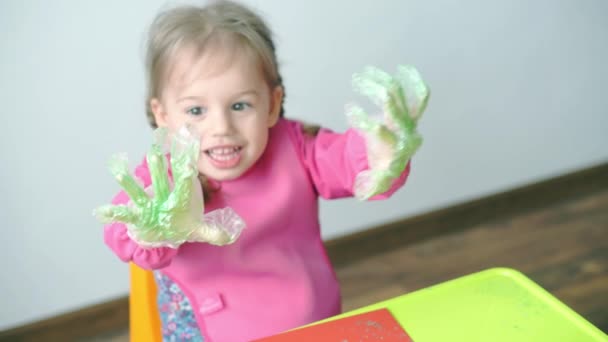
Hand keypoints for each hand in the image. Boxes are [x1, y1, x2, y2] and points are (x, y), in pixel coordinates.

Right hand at [94, 126, 244, 247]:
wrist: (161, 236)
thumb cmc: (179, 226)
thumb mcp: (198, 231)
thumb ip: (212, 232)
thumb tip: (227, 235)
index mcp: (180, 198)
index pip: (185, 179)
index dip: (186, 166)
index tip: (187, 153)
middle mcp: (162, 196)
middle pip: (160, 178)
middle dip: (157, 164)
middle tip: (155, 145)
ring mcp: (147, 205)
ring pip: (137, 190)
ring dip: (127, 180)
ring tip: (117, 166)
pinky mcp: (137, 216)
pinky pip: (124, 214)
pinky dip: (113, 214)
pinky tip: (101, 212)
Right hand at [346, 65, 429, 199]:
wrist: (392, 161)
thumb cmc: (381, 169)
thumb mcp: (375, 180)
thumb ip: (369, 185)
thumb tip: (361, 192)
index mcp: (396, 149)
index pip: (381, 133)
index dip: (365, 120)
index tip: (349, 110)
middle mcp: (405, 132)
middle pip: (393, 107)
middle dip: (374, 92)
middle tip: (357, 82)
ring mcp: (409, 121)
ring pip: (399, 95)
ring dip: (380, 81)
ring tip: (361, 75)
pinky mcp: (412, 113)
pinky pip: (419, 95)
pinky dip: (414, 81)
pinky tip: (403, 68)